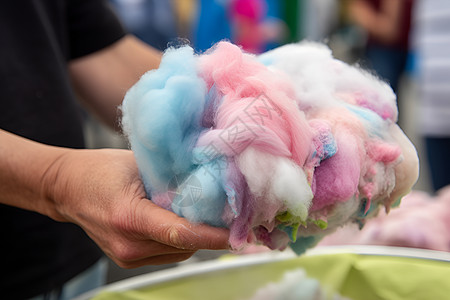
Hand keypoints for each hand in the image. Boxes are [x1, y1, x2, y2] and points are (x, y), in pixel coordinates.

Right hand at [45, 149, 229, 267]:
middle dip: (211, 231)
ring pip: (180, 251)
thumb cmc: (100, 169)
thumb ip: (173, 177)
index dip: (214, 235)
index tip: (240, 232)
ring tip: (206, 210)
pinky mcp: (129, 259)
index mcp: (128, 216)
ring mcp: (127, 256)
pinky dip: (182, 238)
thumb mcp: (139, 163)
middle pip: (185, 244)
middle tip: (232, 211)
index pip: (180, 232)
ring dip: (197, 234)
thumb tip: (211, 180)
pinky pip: (169, 252)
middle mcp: (128, 244)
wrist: (66, 188)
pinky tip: (183, 218)